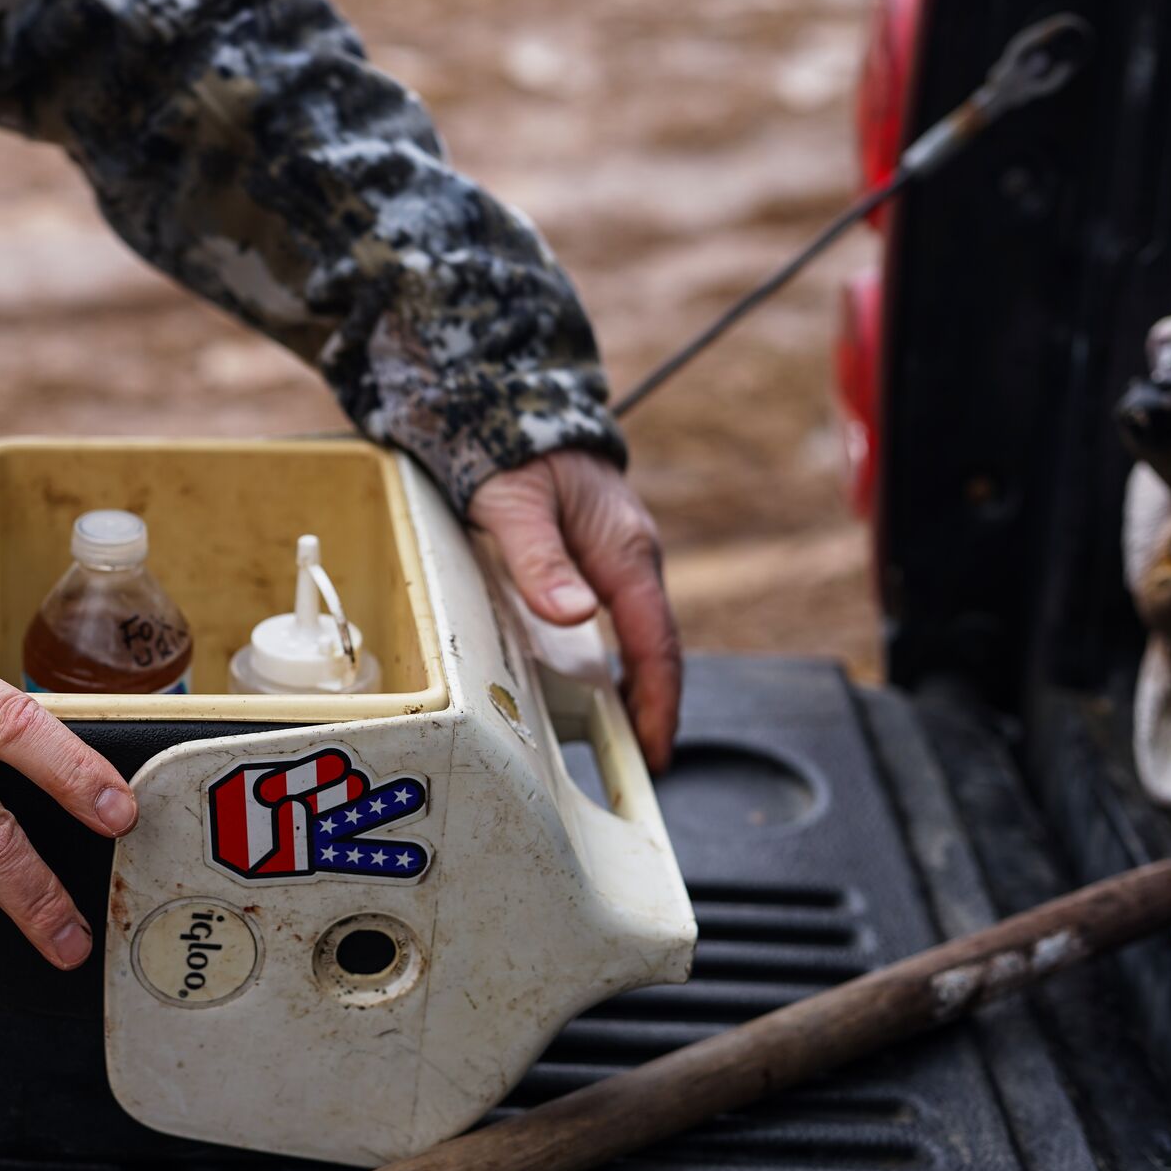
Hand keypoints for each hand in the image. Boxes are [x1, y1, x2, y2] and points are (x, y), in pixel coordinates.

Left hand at [467, 451, 681, 771]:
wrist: (516, 407)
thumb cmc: (514, 454)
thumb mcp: (515, 505)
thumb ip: (540, 561)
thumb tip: (575, 614)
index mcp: (625, 551)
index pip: (653, 643)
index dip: (656, 702)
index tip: (654, 750)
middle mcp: (633, 557)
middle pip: (655, 647)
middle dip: (655, 707)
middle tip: (645, 763)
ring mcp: (621, 558)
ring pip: (641, 635)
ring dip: (640, 686)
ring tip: (627, 739)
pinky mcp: (602, 558)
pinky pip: (623, 619)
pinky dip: (621, 659)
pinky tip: (602, 685)